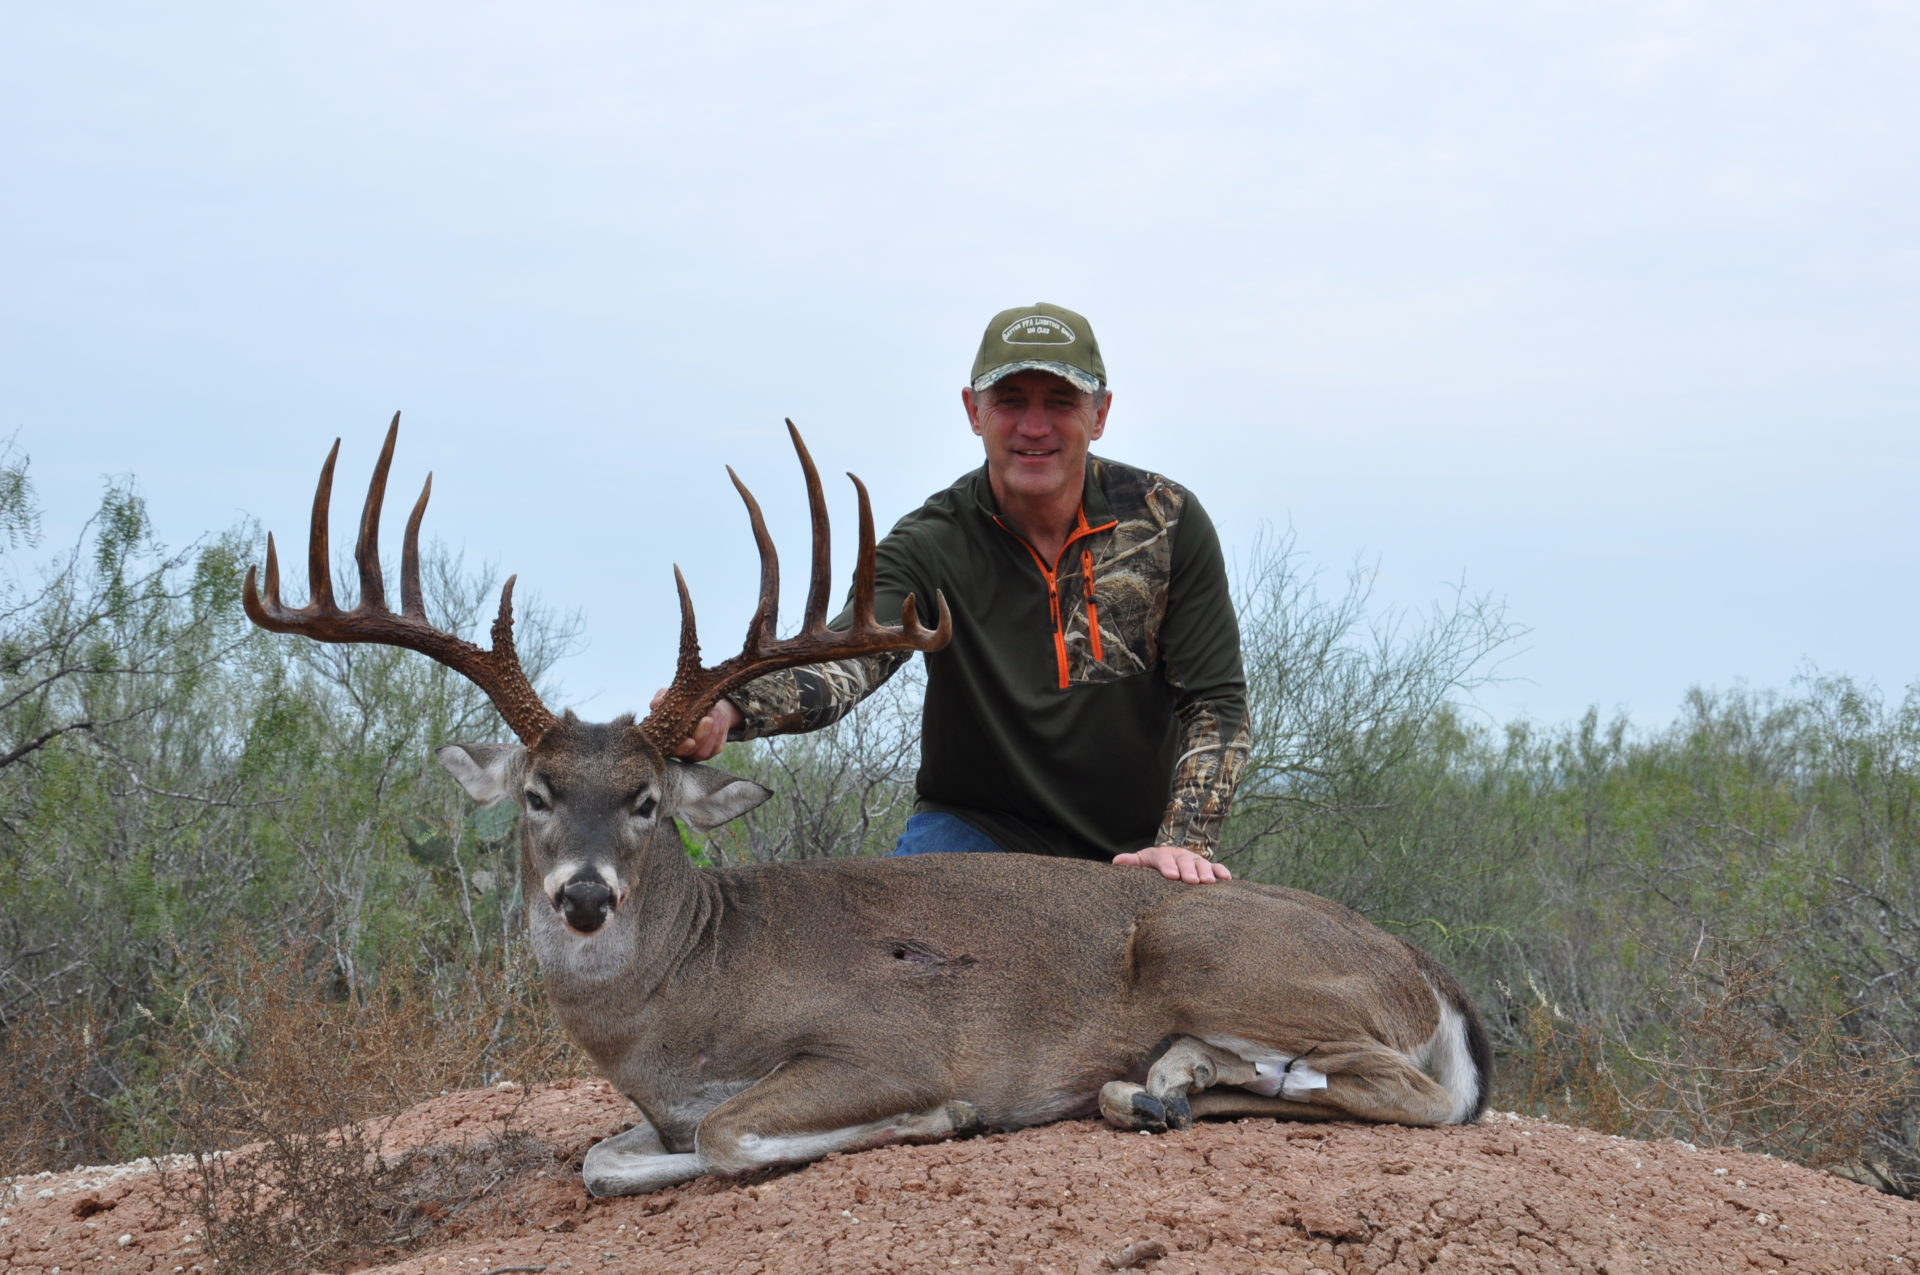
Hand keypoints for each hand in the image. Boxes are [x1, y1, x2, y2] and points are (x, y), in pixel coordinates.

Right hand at [647, 691, 742, 761]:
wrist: (705, 702)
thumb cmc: (682, 700)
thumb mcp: (671, 697)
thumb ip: (661, 699)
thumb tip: (656, 704)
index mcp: (664, 738)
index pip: (670, 750)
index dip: (680, 748)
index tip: (691, 741)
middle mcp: (678, 750)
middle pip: (689, 753)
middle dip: (700, 738)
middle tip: (707, 720)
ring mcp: (694, 752)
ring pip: (703, 753)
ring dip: (711, 733)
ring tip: (714, 713)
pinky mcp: (709, 751)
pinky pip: (716, 748)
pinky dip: (720, 732)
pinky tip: (720, 718)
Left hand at [1111, 845, 1231, 883]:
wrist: (1169, 861)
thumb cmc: (1152, 867)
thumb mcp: (1142, 863)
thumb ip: (1132, 862)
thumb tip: (1116, 862)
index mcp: (1161, 855)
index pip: (1164, 859)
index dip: (1168, 866)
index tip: (1171, 876)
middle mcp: (1180, 855)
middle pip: (1185, 861)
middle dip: (1188, 871)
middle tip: (1192, 881)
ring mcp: (1195, 861)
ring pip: (1201, 864)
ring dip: (1206, 872)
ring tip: (1209, 882)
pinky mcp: (1207, 867)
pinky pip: (1216, 868)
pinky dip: (1221, 872)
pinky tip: (1226, 879)